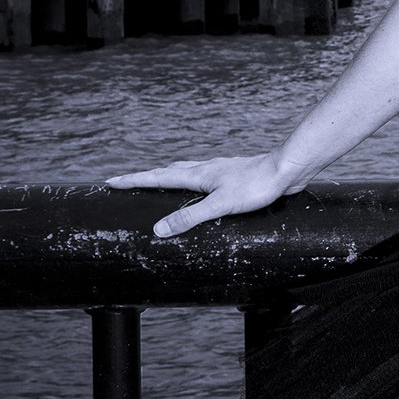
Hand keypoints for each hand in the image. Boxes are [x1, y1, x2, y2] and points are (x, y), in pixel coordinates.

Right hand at [105, 153, 304, 237]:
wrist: (286, 170)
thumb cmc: (256, 186)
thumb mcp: (220, 205)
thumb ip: (191, 217)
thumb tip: (159, 229)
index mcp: (197, 175)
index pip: (157, 177)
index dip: (134, 180)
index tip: (111, 180)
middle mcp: (205, 170)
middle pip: (168, 171)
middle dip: (146, 177)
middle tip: (129, 181)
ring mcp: (220, 172)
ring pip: (187, 172)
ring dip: (169, 176)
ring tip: (160, 181)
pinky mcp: (234, 178)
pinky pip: (204, 178)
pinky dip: (192, 182)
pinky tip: (202, 188)